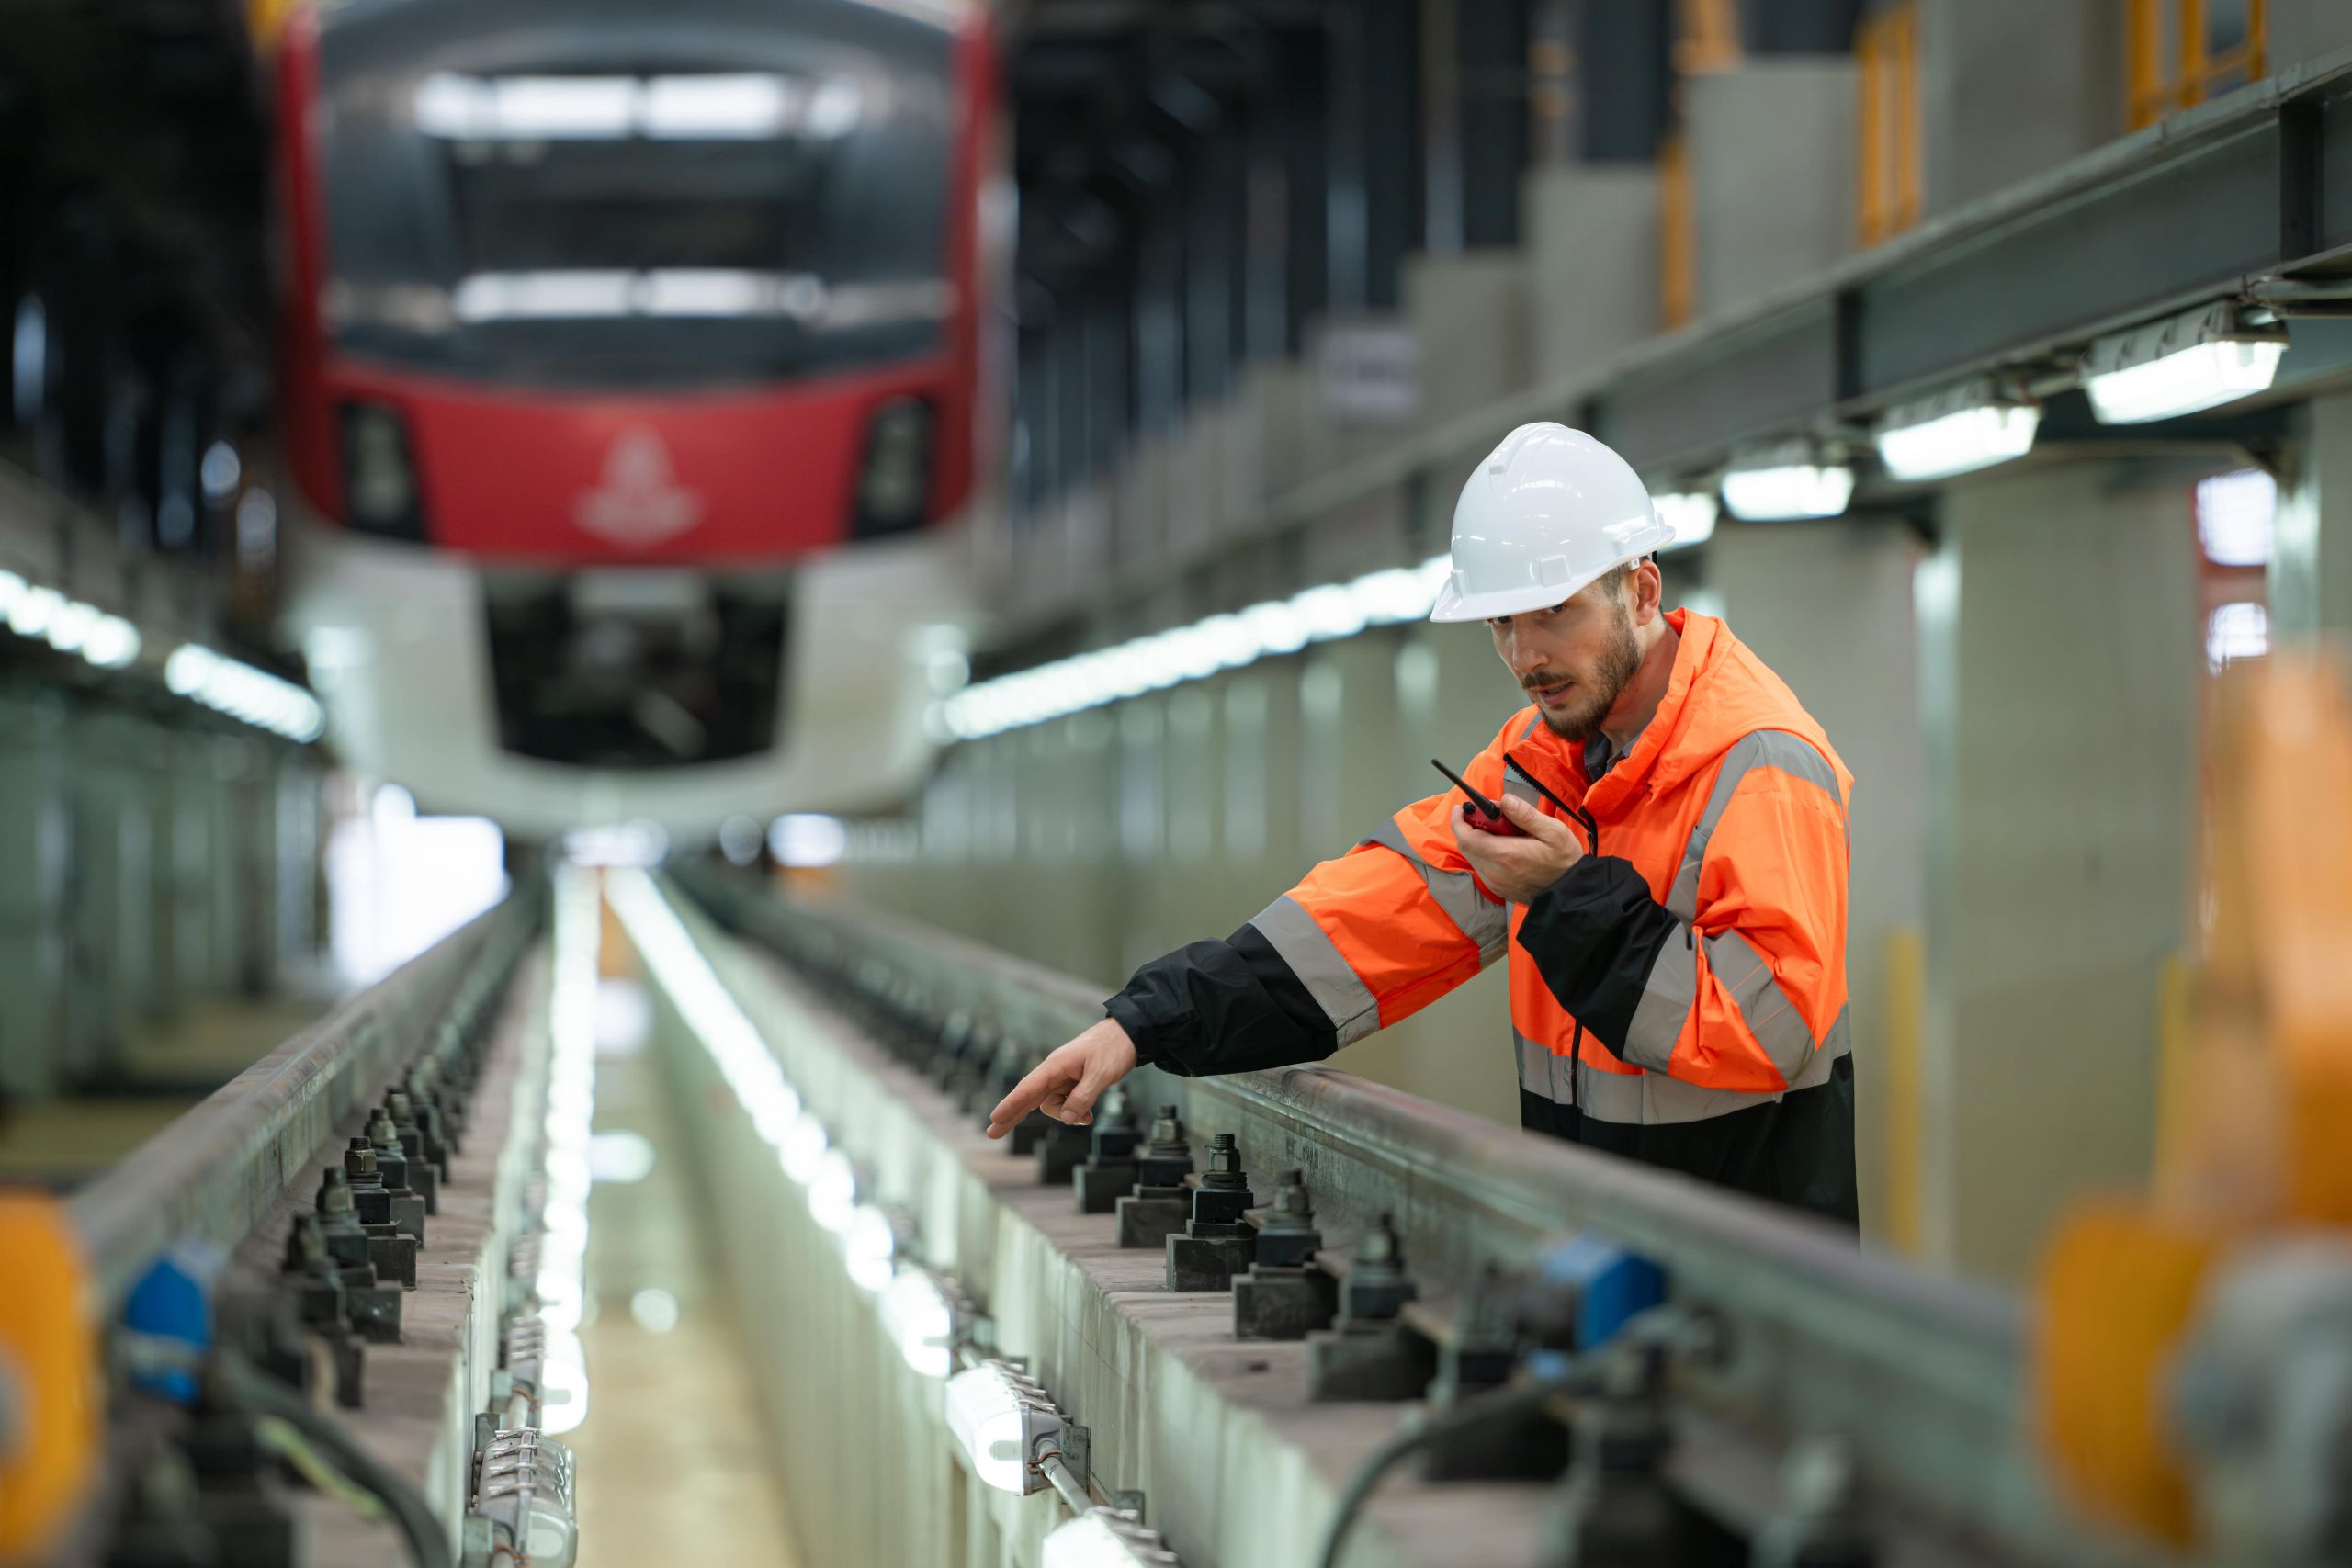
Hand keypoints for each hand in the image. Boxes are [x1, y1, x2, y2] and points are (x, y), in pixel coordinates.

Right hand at [986, 1017, 1138, 1137]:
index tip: (995, 1118)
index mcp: (1055, 1065)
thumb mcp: (1101, 1074)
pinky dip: (1074, 1112)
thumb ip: (1083, 1097)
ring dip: (1066, 1115)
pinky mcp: (1072, 1082)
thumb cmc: (1113, 1048)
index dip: (1011, 1104)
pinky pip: (1066, 1103)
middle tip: (992, 1133)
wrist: (1129, 1034)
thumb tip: (1066, 1119)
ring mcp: (1063, 1078)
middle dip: (1013, 1115)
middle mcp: (1054, 1072)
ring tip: (1087, 1118)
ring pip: (1053, 1105)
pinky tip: (1088, 1116)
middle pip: (1029, 1098)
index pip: (1028, 1088)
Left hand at [1451, 793, 1584, 902]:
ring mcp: (1495, 883)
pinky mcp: (1498, 888)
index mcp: (1506, 855)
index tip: (1461, 808)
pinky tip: (1504, 846)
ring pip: (1473, 856)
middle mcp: (1495, 872)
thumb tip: (1505, 800)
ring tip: (1501, 830)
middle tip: (1487, 814)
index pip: (1467, 838)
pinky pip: (1481, 867)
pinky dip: (1485, 852)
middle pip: (1466, 846)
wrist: (1570, 891)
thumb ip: (1525, 815)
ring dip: (1478, 840)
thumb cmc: (1564, 860)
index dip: (1459, 821)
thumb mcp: (1553, 831)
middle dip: (1470, 827)